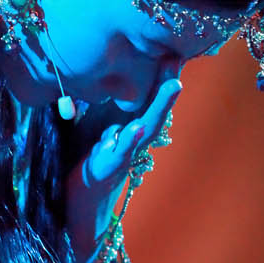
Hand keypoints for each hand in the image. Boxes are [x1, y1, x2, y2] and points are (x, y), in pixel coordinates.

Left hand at [65, 68, 182, 262]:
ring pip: (145, 130)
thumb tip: (114, 85)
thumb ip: (109, 114)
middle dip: (168, 84)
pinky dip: (128, 141)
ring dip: (159, 107)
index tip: (174, 49)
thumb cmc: (88, 170)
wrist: (81, 214)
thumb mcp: (96, 136)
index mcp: (128, 132)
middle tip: (182, 59)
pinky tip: (136, 128)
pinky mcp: (104, 171)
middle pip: (155, 110)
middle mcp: (131, 144)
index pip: (149, 100)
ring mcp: (121, 157)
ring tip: (173, 84)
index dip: (161, 76)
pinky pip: (119, 154)